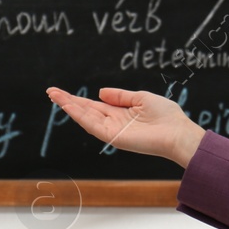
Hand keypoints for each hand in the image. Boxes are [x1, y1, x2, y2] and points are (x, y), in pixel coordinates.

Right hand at [45, 86, 205, 166]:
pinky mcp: (114, 138)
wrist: (178, 133)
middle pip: (85, 110)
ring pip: (85, 117)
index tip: (62, 91)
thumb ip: (120, 95)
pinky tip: (69, 106)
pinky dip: (80, 116)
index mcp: (120, 113)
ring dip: (69, 106)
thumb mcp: (141, 97)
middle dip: (68, 101)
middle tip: (50, 91)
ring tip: (54, 95)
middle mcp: (113, 122)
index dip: (78, 98)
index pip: (94, 105)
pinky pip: (93, 125)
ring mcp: (112, 131)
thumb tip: (100, 91)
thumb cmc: (166, 116)